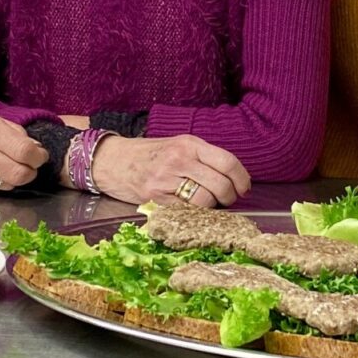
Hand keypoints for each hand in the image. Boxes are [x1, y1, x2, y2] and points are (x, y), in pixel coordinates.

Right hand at [0, 111, 47, 196]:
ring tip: (0, 164)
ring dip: (10, 177)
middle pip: (19, 176)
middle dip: (29, 172)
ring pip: (6, 186)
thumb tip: (35, 150)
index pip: (24, 152)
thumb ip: (12, 132)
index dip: (38, 157)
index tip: (38, 155)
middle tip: (27, 165)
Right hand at [91, 134, 249, 207]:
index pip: (227, 162)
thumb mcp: (178, 145)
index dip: (242, 179)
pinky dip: (194, 214)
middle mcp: (179, 159)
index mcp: (189, 144)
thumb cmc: (149, 154)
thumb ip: (203, 157)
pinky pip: (185, 211)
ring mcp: (166, 179)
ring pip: (205, 201)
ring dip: (212, 208)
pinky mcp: (155, 198)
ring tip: (208, 205)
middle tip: (227, 199)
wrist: (112, 160)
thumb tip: (232, 178)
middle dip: (230, 197)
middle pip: (220, 185)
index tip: (244, 188)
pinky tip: (192, 210)